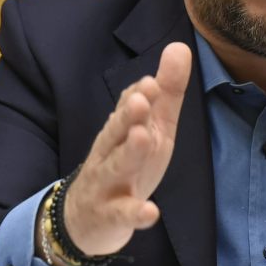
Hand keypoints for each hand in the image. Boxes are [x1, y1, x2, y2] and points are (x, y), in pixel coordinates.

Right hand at [61, 42, 192, 256]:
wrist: (85, 219)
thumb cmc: (125, 165)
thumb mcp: (151, 128)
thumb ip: (165, 93)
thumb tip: (180, 46)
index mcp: (122, 130)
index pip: (127, 108)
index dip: (139, 96)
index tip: (152, 82)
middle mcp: (110, 152)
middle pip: (116, 131)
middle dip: (127, 115)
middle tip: (141, 99)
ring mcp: (107, 184)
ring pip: (115, 167)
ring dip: (128, 153)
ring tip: (142, 139)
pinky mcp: (110, 215)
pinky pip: (122, 214)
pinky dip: (135, 213)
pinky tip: (150, 212)